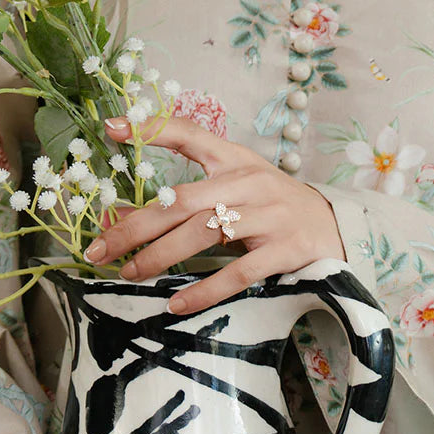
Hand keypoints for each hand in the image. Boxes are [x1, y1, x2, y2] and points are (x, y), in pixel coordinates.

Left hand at [83, 114, 346, 313]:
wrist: (333, 225)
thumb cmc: (270, 204)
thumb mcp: (233, 185)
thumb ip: (184, 196)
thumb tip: (116, 217)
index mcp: (234, 158)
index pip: (190, 134)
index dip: (153, 129)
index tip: (113, 128)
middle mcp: (248, 181)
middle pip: (184, 200)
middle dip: (137, 225)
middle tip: (100, 247)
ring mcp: (268, 214)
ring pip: (205, 232)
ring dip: (162, 255)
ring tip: (130, 274)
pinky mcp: (284, 249)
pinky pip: (239, 272)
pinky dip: (205, 290)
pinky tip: (177, 305)